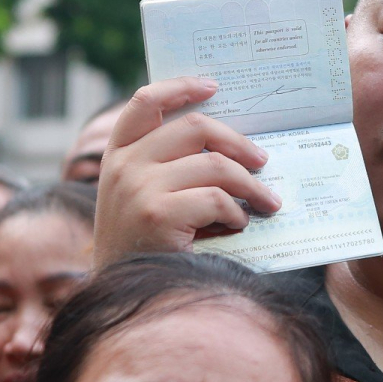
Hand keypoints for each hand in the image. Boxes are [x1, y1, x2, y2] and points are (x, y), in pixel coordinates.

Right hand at [92, 77, 281, 266]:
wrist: (120, 295)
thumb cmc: (143, 244)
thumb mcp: (142, 196)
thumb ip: (167, 165)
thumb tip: (229, 143)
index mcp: (118, 155)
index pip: (145, 102)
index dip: (180, 87)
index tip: (212, 86)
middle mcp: (124, 165)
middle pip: (195, 128)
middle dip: (238, 143)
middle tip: (262, 161)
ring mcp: (138, 188)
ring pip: (215, 165)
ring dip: (250, 185)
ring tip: (265, 201)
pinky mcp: (157, 214)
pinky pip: (216, 199)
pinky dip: (237, 212)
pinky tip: (239, 224)